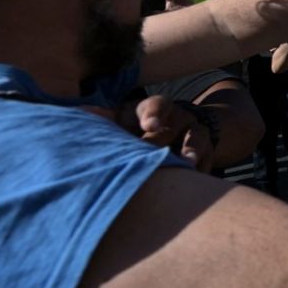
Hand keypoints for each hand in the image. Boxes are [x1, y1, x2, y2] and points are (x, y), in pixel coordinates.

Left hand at [83, 96, 214, 171]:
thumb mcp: (124, 118)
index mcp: (157, 107)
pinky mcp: (208, 153)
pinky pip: (207, 162)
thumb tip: (80, 112)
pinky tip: (192, 183)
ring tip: (186, 164)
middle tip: (146, 158)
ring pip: (196, 140)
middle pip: (172, 128)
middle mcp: (180, 117)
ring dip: (191, 152)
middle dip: (160, 143)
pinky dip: (200, 171)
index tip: (147, 125)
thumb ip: (105, 118)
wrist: (178, 130)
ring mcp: (196, 133)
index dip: (153, 113)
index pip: (158, 104)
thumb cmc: (141, 126)